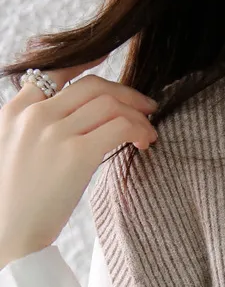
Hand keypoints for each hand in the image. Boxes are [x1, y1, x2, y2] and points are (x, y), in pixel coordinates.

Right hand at [0, 57, 158, 269]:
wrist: (9, 231)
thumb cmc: (16, 201)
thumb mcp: (14, 149)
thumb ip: (35, 127)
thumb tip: (70, 121)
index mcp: (17, 110)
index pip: (55, 71)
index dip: (87, 61)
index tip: (110, 55)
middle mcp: (35, 115)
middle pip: (92, 86)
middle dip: (126, 93)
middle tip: (147, 108)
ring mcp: (55, 133)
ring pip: (110, 103)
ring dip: (138, 115)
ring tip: (149, 132)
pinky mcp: (76, 155)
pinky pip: (119, 127)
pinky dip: (138, 130)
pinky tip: (144, 143)